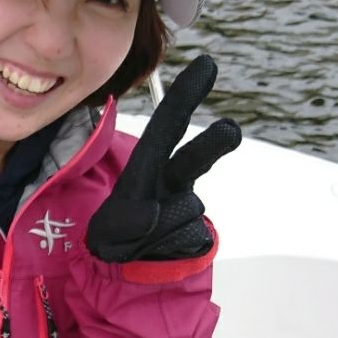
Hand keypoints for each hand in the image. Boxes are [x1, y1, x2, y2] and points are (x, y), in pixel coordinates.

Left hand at [86, 55, 240, 262]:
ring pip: (184, 215)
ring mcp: (187, 207)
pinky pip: (189, 240)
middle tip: (230, 130)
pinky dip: (170, 250)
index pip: (166, 129)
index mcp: (146, 170)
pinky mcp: (199, 234)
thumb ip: (127, 221)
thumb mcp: (107, 230)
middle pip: (195, 159)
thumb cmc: (115, 239)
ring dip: (159, 234)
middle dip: (211, 145)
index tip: (207, 63)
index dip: (185, 97)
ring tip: (140, 243)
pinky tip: (158, 253)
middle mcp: (172, 182)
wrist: (129, 274)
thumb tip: (152, 212)